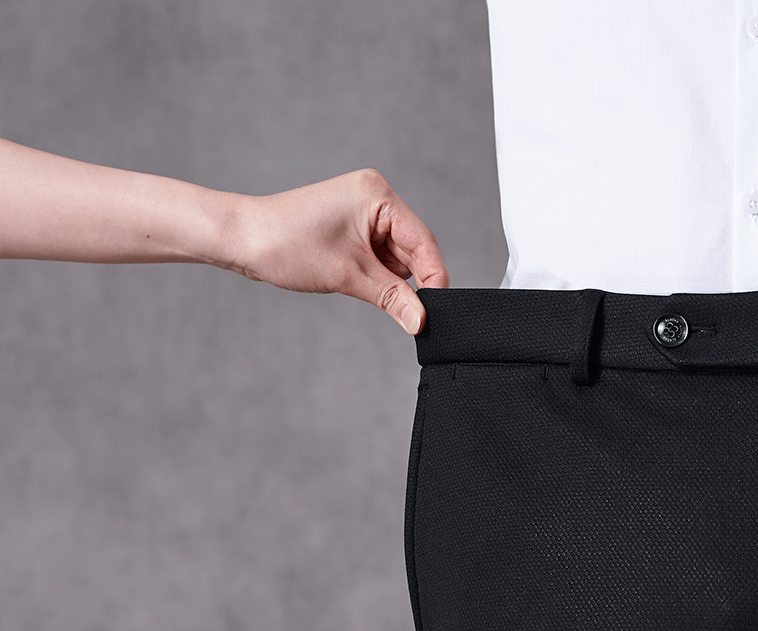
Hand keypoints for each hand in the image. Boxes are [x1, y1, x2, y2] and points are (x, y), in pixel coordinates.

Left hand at [222, 169, 448, 333]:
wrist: (241, 240)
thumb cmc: (286, 245)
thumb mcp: (347, 276)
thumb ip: (392, 298)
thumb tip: (421, 320)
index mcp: (378, 195)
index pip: (423, 240)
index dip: (433, 277)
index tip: (437, 310)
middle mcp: (373, 197)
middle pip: (410, 249)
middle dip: (402, 280)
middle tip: (402, 311)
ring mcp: (360, 211)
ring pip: (393, 257)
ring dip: (383, 278)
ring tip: (354, 284)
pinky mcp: (348, 226)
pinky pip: (375, 255)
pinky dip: (370, 273)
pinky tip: (350, 279)